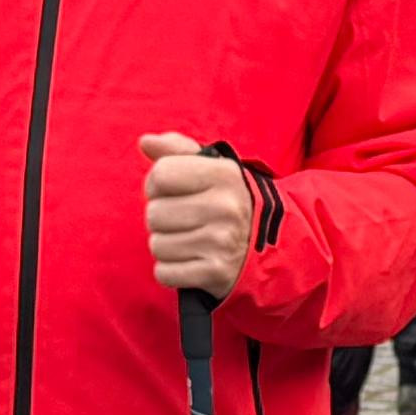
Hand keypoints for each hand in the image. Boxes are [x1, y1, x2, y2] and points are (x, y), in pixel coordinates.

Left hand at [140, 131, 255, 295]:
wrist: (271, 246)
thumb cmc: (227, 201)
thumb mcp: (212, 168)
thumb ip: (177, 150)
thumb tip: (145, 141)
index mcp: (224, 175)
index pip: (160, 175)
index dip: (157, 184)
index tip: (173, 191)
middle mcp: (225, 207)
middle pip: (154, 213)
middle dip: (162, 219)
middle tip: (185, 220)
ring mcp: (222, 242)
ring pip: (157, 245)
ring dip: (166, 245)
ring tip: (190, 241)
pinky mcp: (216, 273)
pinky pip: (164, 273)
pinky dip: (171, 270)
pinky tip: (191, 261)